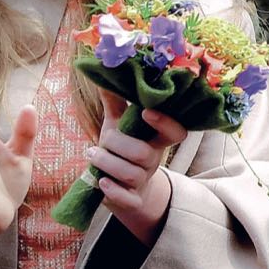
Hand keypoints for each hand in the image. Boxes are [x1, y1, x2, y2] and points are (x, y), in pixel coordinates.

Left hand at [90, 97, 184, 244]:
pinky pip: (128, 198)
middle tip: (99, 141)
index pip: (176, 132)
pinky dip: (112, 190)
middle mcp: (154, 160)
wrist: (125, 188)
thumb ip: (115, 102)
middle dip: (116, 145)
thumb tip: (106, 69)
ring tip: (91, 156)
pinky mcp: (133, 200)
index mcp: (156, 140)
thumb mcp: (119, 126)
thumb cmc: (121, 150)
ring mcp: (144, 181)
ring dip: (106, 163)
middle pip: (143, 153)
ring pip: (131, 174)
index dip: (165, 123)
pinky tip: (100, 182)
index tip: (145, 112)